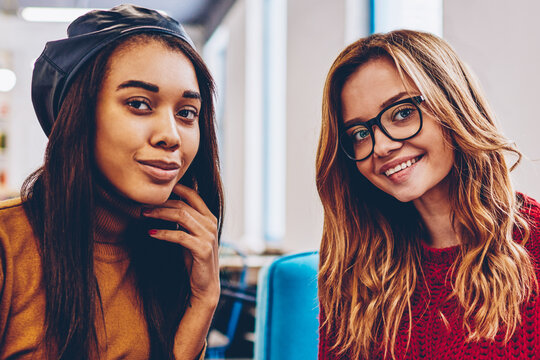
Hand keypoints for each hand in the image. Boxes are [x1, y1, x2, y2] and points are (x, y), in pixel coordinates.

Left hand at [143, 183, 219, 306]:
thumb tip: (163, 205)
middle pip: (183, 205)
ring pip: (181, 216)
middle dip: (161, 203)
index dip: (176, 188)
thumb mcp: (189, 235)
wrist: (205, 284)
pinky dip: (163, 233)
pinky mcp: (203, 249)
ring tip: (143, 214)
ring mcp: (208, 235)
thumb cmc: (194, 258)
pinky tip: (150, 233)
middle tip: (143, 205)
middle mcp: (211, 223)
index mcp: (209, 217)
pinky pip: (179, 236)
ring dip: (160, 213)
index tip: (157, 189)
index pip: (193, 195)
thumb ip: (184, 220)